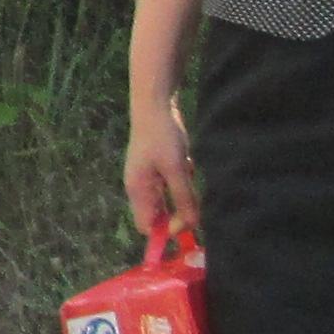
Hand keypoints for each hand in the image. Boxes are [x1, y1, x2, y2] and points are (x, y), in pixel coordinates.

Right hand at [124, 89, 198, 241]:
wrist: (155, 102)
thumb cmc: (162, 135)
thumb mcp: (176, 169)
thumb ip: (183, 198)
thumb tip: (189, 226)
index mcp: (138, 191)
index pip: (147, 227)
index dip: (166, 231)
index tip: (188, 223)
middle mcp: (140, 187)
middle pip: (159, 214)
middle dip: (178, 210)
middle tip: (194, 197)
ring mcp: (147, 176)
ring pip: (169, 198)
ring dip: (183, 192)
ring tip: (187, 171)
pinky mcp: (157, 166)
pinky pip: (172, 183)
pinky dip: (182, 178)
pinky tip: (186, 161)